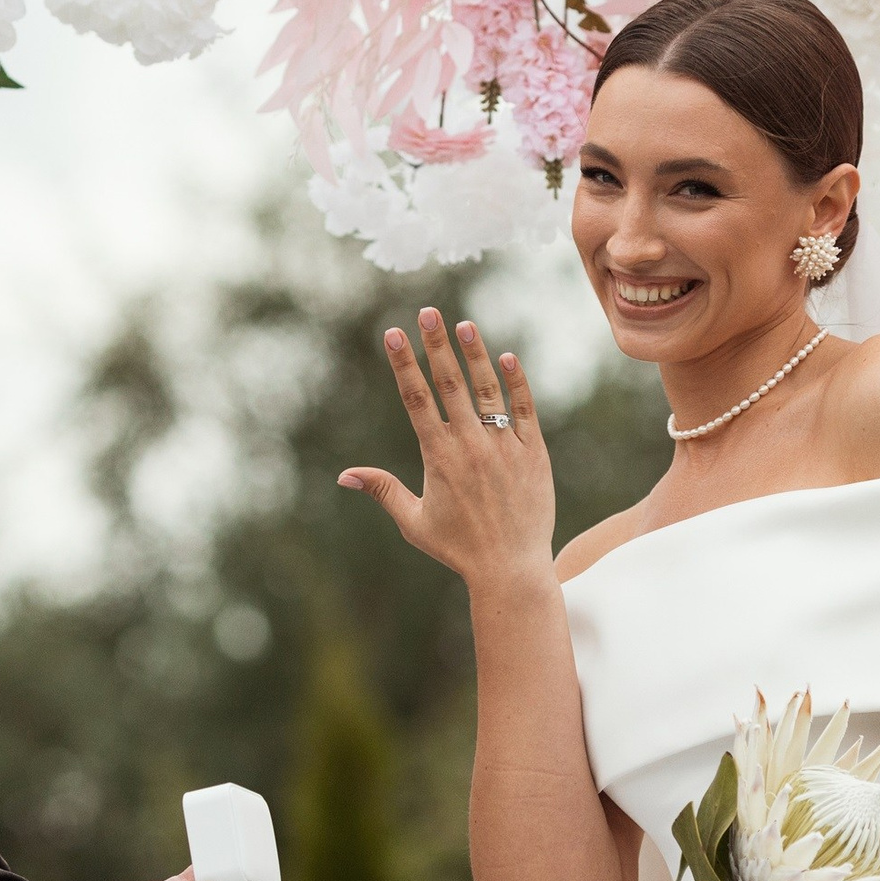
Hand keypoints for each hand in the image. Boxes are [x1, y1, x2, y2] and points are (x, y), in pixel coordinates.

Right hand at [339, 309, 557, 586]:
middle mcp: (471, 446)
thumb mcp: (414, 522)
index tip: (394, 332)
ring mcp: (505, 447)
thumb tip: (345, 475)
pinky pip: (525, 410)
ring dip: (475, 355)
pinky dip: (517, 383)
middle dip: (436, 345)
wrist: (512, 568)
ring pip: (488, 391)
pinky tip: (508, 357)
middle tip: (428, 312)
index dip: (404, 364)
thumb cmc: (459, 548)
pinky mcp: (535, 453)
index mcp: (439, 457)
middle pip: (450, 384)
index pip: (417, 399)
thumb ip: (383, 490)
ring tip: (465, 324)